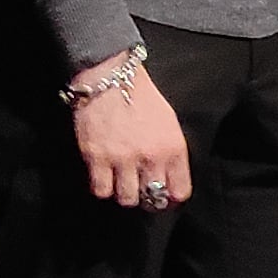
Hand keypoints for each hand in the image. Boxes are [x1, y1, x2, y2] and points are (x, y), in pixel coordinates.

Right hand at [73, 65, 190, 210]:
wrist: (109, 78)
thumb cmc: (141, 97)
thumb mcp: (169, 122)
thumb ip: (171, 152)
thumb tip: (169, 180)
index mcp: (173, 148)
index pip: (180, 191)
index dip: (171, 196)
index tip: (164, 195)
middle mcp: (151, 157)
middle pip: (152, 199)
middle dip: (147, 196)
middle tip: (139, 187)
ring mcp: (123, 159)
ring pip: (126, 199)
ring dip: (124, 193)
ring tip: (121, 181)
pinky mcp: (97, 158)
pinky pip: (101, 190)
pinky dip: (102, 187)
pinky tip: (104, 176)